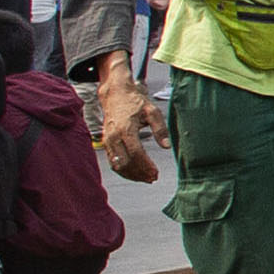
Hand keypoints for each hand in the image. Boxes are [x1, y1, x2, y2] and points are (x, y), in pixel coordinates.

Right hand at [96, 65, 162, 181]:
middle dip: (139, 173)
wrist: (115, 95)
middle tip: (153, 178)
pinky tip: (135, 173)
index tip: (156, 172)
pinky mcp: (106, 143)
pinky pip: (113, 162)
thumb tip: (167, 146)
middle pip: (125, 163)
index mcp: (125, 129)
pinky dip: (124, 170)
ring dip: (131, 175)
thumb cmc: (135, 102)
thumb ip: (160, 129)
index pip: (136, 154)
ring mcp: (107, 141)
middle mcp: (113, 137)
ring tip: (146, 178)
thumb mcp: (152, 111)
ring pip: (117, 165)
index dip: (146, 166)